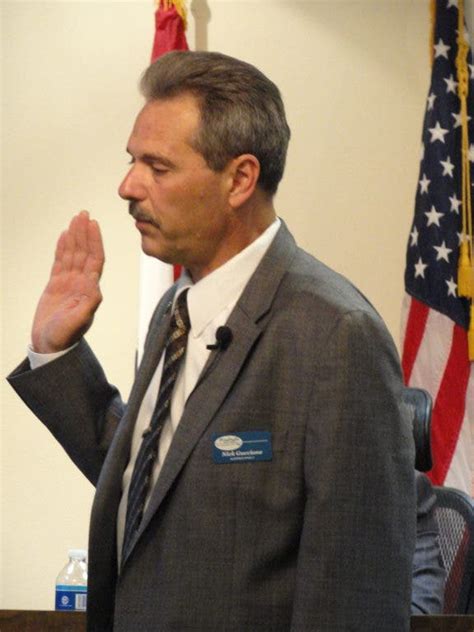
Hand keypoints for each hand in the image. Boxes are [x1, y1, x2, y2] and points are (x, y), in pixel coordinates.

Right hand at [31, 211, 104, 352]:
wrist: (51, 346)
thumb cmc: (64, 337)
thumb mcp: (77, 322)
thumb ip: (87, 307)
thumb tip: (96, 290)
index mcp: (90, 289)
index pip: (95, 260)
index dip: (95, 242)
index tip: (93, 225)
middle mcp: (82, 283)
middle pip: (85, 252)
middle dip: (85, 233)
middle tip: (84, 214)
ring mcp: (69, 283)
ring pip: (73, 254)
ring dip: (75, 237)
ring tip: (76, 219)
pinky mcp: (56, 285)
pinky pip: (60, 261)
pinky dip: (63, 248)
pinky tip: (64, 235)